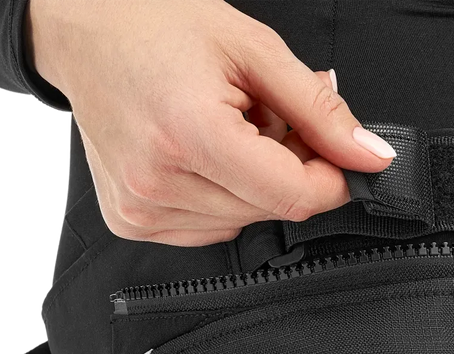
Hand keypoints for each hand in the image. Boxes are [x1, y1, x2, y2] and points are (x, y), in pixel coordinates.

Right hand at [24, 0, 396, 245]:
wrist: (83, 32)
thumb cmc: (157, 27)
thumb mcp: (253, 50)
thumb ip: (320, 110)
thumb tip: (370, 156)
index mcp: (189, 133)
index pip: (293, 195)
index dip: (331, 179)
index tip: (340, 158)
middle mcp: (159, 183)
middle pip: (272, 210)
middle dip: (290, 172)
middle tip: (271, 122)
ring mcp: (143, 209)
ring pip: (244, 221)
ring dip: (255, 184)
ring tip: (230, 132)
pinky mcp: (134, 222)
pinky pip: (212, 227)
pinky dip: (225, 197)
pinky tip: (206, 158)